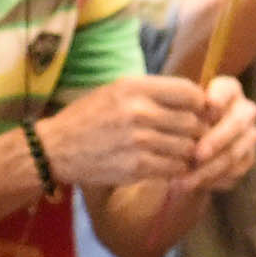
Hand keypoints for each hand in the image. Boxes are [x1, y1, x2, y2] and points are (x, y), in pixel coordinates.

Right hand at [32, 74, 216, 192]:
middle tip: (191, 136)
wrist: (56, 149)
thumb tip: (193, 98)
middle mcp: (139, 111)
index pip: (189, 92)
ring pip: (187, 148)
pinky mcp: (136, 166)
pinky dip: (176, 169)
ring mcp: (139, 140)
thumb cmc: (88, 117)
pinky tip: (167, 165)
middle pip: (192, 122)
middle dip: (196, 131)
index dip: (199, 104)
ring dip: (188, 152)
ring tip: (178, 152)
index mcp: (135, 87)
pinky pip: (174, 168)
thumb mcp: (115, 91)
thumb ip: (151, 93)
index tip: (196, 112)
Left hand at [178, 77, 255, 197]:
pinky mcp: (248, 157)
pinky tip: (192, 186)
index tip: (208, 107)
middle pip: (236, 124)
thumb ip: (178, 110)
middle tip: (196, 155)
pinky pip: (234, 171)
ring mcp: (249, 134)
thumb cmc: (176, 119)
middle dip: (216, 140)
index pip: (227, 90)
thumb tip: (178, 119)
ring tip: (183, 181)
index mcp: (228, 89)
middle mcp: (244, 110)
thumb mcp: (173, 111)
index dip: (220, 98)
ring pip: (235, 152)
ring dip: (210, 169)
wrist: (186, 144)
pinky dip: (213, 180)